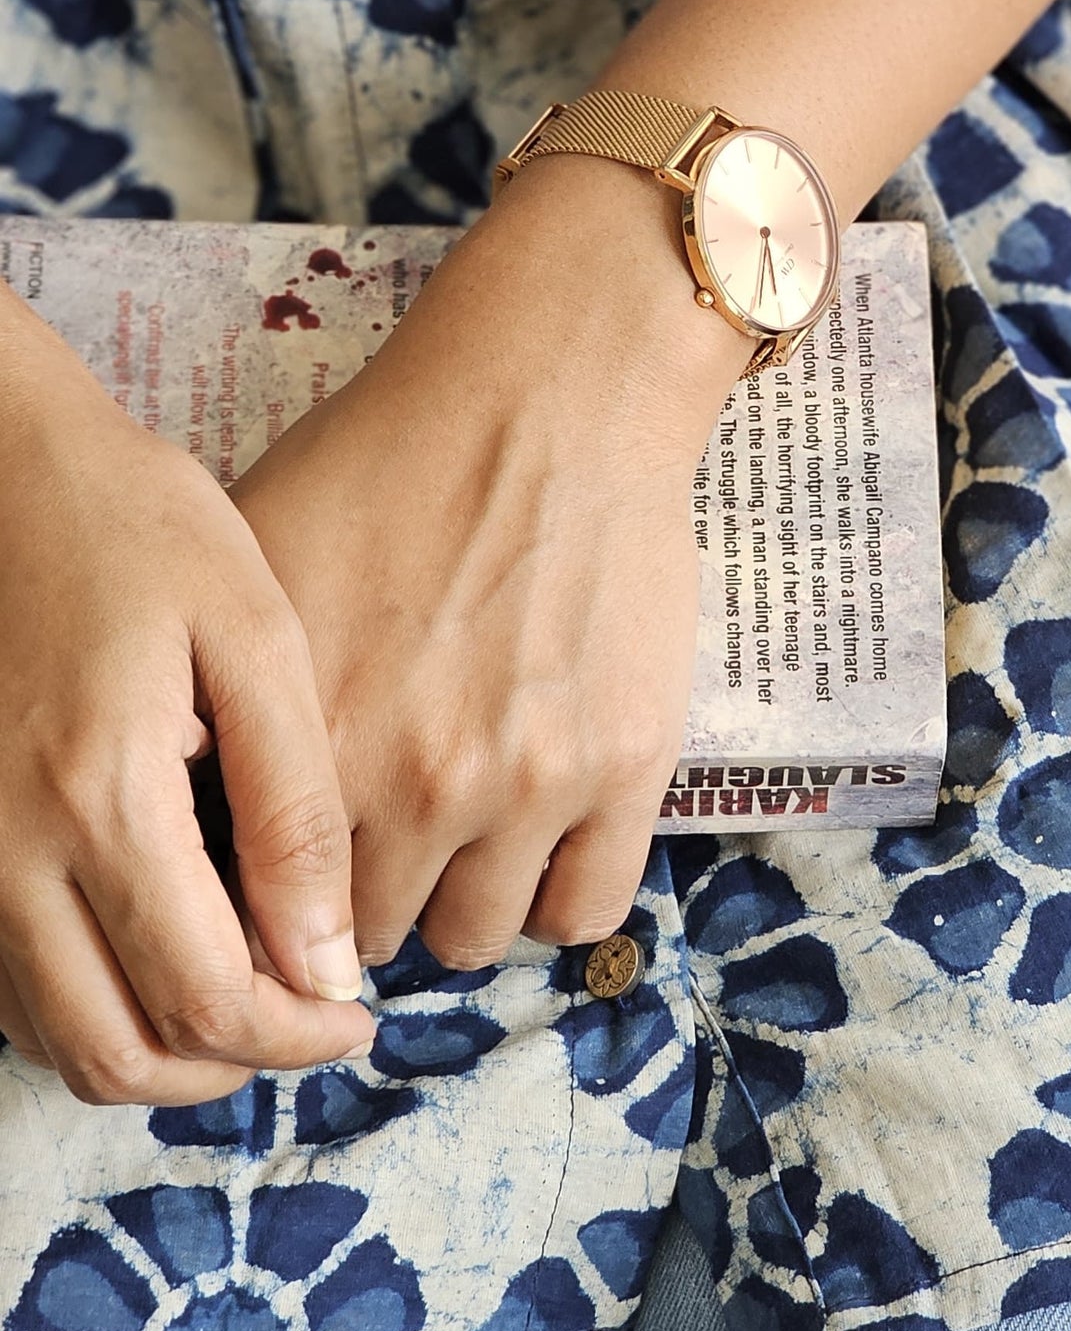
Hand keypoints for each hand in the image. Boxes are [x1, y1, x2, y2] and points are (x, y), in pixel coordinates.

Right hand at [0, 290, 371, 1103]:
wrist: (4, 467)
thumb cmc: (138, 526)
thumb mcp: (252, 634)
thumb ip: (293, 804)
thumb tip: (325, 957)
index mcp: (102, 797)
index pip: (207, 1000)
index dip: (297, 1037)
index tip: (355, 1011)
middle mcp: (10, 854)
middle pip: (122, 1056)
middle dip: (232, 1066)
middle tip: (307, 1018)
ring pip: (57, 1042)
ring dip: (159, 1051)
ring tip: (246, 993)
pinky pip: (11, 994)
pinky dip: (90, 1008)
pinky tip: (160, 952)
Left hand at [233, 157, 745, 971]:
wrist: (551, 391)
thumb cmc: (398, 454)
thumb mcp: (257, 557)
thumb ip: (223, 691)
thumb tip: (185, 789)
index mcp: (312, 736)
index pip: (268, 899)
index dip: (275, 888)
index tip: (293, 868)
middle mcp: (415, 782)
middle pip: (367, 935)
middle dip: (364, 899)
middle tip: (380, 843)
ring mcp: (527, 784)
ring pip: (474, 939)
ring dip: (458, 903)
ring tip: (460, 841)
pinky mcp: (624, 770)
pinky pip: (586, 911)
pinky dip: (553, 893)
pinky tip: (536, 843)